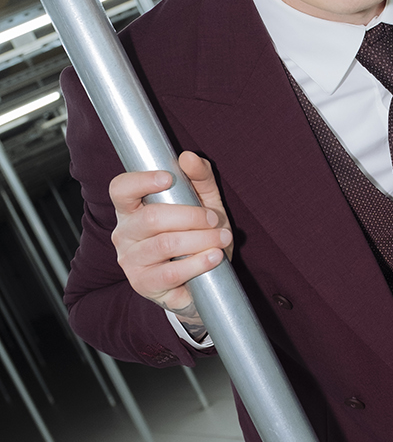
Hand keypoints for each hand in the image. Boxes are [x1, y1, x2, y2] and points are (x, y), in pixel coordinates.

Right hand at [109, 151, 232, 334]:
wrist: (203, 280)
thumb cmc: (197, 235)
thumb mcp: (204, 202)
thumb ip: (199, 177)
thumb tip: (188, 157)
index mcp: (132, 209)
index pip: (120, 189)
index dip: (141, 181)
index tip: (168, 177)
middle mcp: (124, 233)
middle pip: (151, 218)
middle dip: (191, 216)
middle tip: (215, 219)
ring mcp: (131, 261)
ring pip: (164, 245)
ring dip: (200, 239)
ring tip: (222, 238)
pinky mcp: (143, 285)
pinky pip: (170, 273)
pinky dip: (197, 263)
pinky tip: (214, 257)